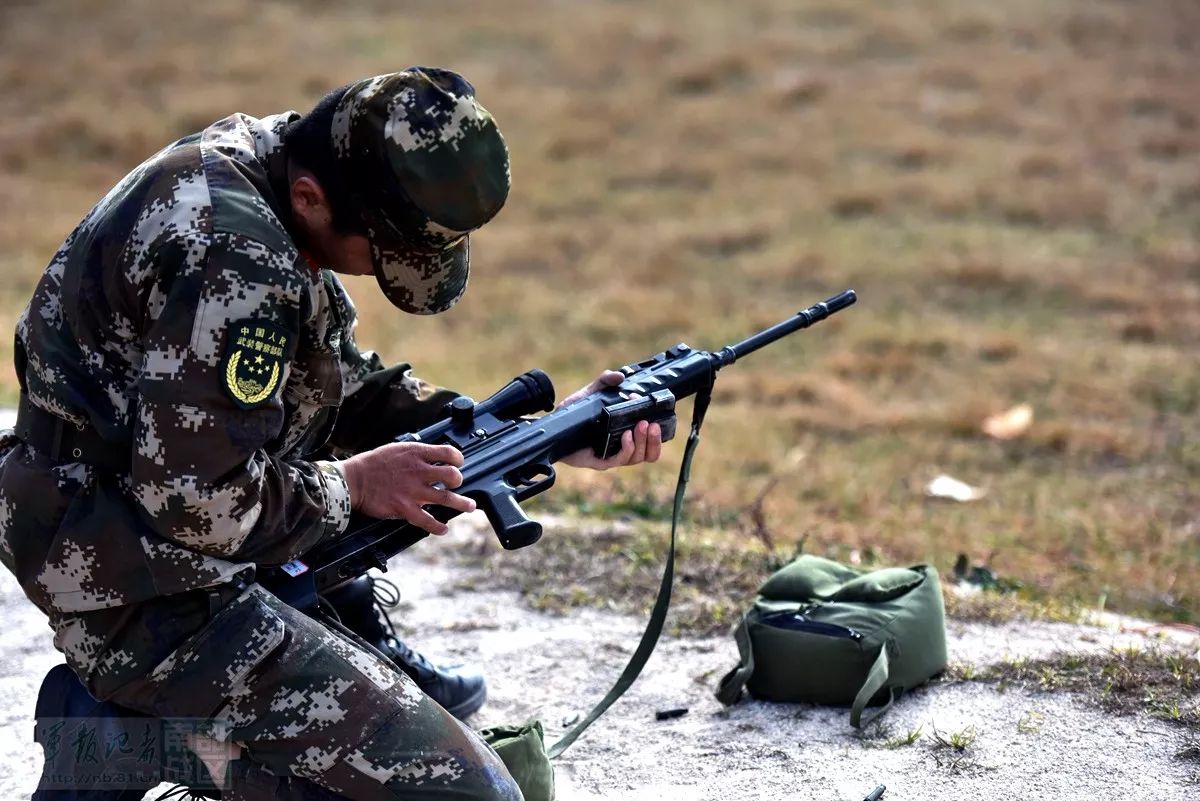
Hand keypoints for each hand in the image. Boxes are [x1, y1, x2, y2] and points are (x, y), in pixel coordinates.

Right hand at [339, 442, 475, 533]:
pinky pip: (427, 520)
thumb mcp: (397, 449)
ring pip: (446, 498)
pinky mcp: (405, 508)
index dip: (458, 459)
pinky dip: (438, 526)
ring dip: (462, 503)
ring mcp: (413, 491)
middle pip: (452, 476)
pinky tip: (443, 528)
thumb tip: (431, 459)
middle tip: (457, 485)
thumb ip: (416, 455)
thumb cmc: (372, 464)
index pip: (449, 453)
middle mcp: (419, 472)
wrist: (353, 480)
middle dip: (459, 481)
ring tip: (470, 506)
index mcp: (416, 454)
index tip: (458, 464)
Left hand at [558, 370, 664, 469]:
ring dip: (642, 442)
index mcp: (626, 434)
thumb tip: (619, 376)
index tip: (655, 414)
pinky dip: (626, 448)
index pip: (651, 440)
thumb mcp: (591, 394)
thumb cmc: (574, 415)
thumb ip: (604, 381)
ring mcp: (612, 455)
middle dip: (654, 439)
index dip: (657, 431)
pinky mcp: (601, 461)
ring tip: (640, 426)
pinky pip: (620, 459)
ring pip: (638, 457)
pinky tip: (626, 436)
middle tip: (650, 423)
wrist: (553, 428)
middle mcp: (622, 447)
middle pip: (649, 453)